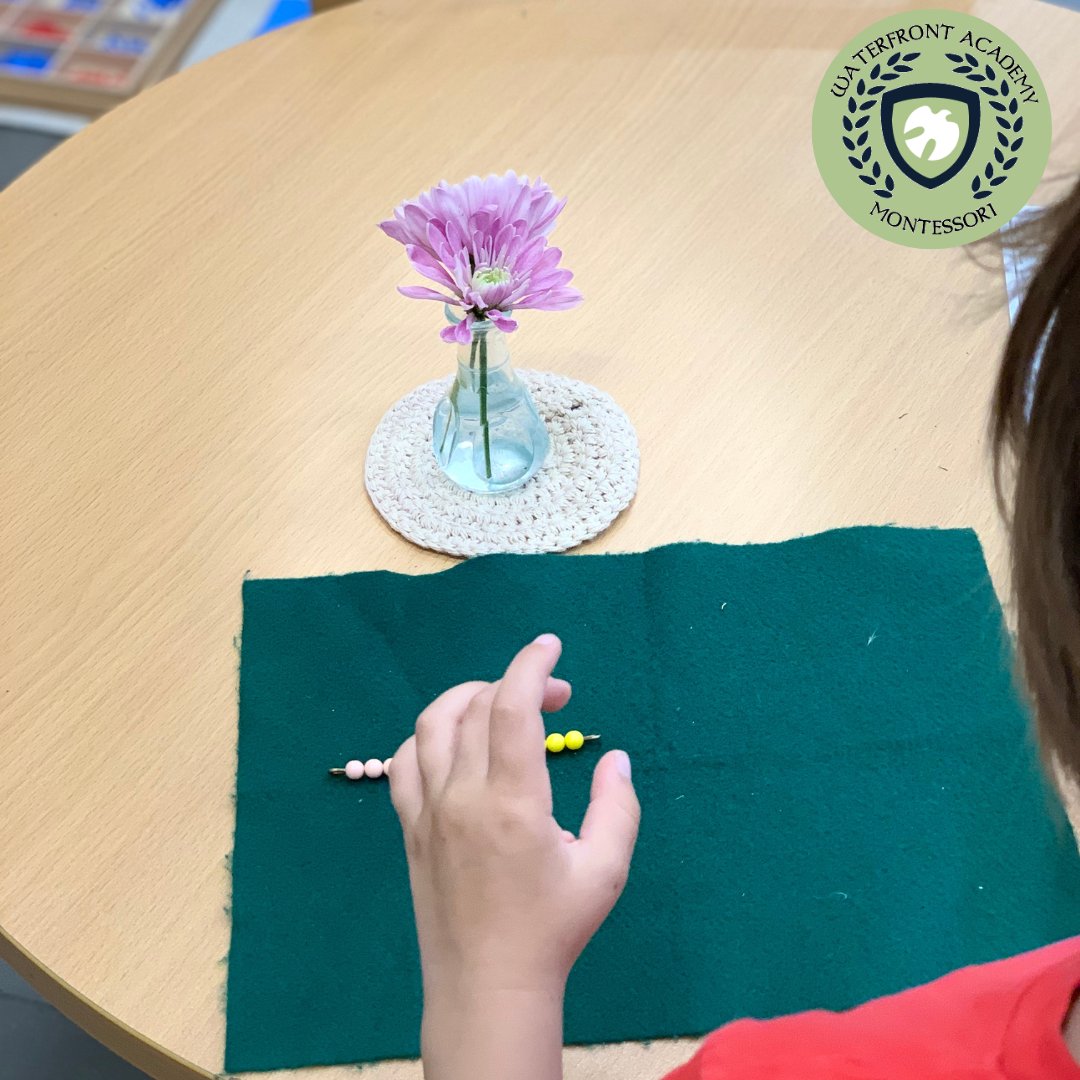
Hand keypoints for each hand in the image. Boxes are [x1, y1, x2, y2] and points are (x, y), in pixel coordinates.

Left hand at [389, 633, 639, 1079]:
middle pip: (475, 706)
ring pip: (432, 724)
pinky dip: (430, 734)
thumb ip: (616, 807)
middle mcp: (463, 795)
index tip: (551, 647)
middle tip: (556, 696)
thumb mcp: (604, 870)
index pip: (511, 707)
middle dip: (517, 682)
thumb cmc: (552, 930)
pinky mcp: (410, 827)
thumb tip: (616, 757)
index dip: (531, 665)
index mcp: (513, 801)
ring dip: (467, 697)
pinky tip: (455, 742)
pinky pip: (405, 761)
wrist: (486, 985)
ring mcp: (428, 810)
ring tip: (500, 703)